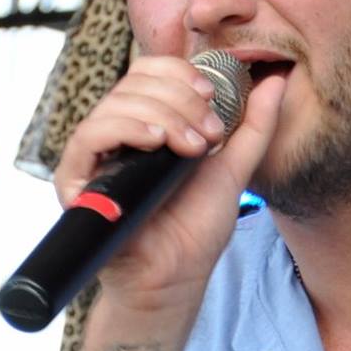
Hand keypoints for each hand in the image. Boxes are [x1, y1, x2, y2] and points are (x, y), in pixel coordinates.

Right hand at [54, 55, 287, 313]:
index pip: (151, 73)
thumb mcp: (233, 169)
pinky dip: (123, 129)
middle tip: (208, 134)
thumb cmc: (196, 230)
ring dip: (161, 115)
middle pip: (135, 82)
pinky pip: (88, 136)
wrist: (176, 278)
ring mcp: (96, 156)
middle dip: (179, 99)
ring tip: (191, 147)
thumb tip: (274, 79)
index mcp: (148, 124)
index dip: (180, 73)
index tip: (212, 95)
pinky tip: (154, 142)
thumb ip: (253, 126)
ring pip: (116, 104)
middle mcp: (118, 134)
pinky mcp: (76, 181)